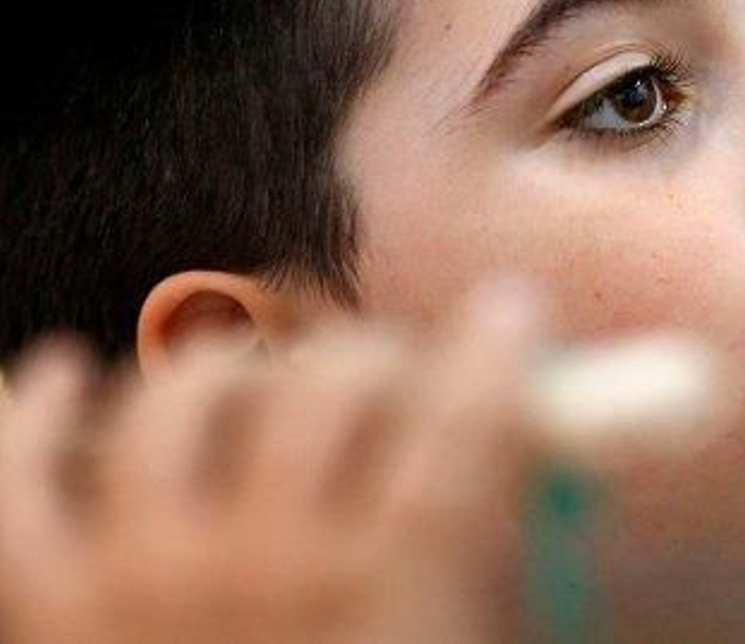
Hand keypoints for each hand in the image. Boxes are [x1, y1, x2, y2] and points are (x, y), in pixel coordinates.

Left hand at [0, 287, 545, 643]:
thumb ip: (488, 589)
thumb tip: (515, 488)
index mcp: (395, 594)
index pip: (462, 420)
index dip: (491, 349)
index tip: (509, 312)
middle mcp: (269, 568)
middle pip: (330, 391)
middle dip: (376, 357)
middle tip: (394, 373)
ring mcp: (143, 585)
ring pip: (183, 405)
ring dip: (232, 369)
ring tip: (259, 374)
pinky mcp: (49, 622)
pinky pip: (18, 488)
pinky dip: (32, 414)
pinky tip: (61, 371)